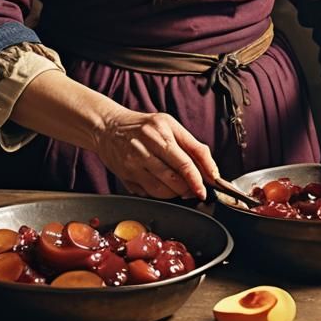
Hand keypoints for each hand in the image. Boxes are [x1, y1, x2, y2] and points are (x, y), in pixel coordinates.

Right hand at [93, 106, 219, 199]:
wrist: (108, 127)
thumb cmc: (144, 126)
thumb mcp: (171, 126)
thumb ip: (193, 146)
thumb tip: (211, 170)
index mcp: (161, 131)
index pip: (185, 161)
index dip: (199, 179)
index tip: (207, 188)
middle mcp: (146, 147)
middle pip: (174, 178)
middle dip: (189, 189)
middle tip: (195, 190)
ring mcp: (134, 163)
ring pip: (161, 190)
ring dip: (175, 194)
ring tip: (179, 188)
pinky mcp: (125, 176)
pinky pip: (148, 193)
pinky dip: (159, 195)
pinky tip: (161, 185)